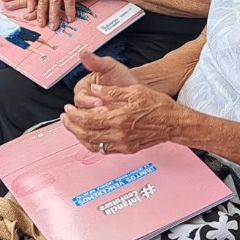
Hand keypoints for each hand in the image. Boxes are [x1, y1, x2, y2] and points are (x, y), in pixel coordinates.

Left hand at [60, 56, 181, 154]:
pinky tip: (88, 135)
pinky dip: (92, 143)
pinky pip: (104, 149)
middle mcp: (119, 134)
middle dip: (72, 126)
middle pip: (86, 134)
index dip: (74, 114)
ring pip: (93, 144)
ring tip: (72, 127)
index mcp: (119, 118)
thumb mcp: (135, 91)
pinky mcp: (127, 149)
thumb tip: (94, 90)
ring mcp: (123, 144)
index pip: (88, 119)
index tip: (68, 108)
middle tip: (65, 117)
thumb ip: (111, 92)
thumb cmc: (158, 105)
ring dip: (79, 136)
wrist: (174, 123)